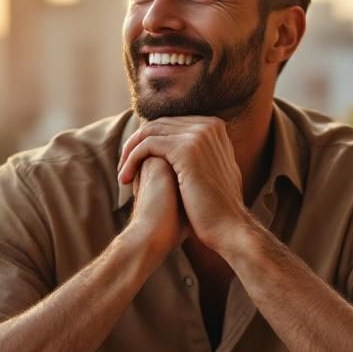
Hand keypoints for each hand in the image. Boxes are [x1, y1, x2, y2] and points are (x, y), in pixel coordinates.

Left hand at [117, 117, 252, 253]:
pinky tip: (126, 179)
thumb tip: (180, 151)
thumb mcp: (212, 171)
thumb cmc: (217, 207)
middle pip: (158, 125)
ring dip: (130, 153)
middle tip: (124, 168)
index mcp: (215, 127)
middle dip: (136, 145)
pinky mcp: (185, 148)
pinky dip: (131, 160)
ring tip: (124, 176)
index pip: (170, 124)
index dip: (149, 141)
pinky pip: (146, 145)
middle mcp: (208, 125)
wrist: (228, 227)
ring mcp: (199, 135)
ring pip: (149, 133)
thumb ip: (200, 154)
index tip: (137, 162)